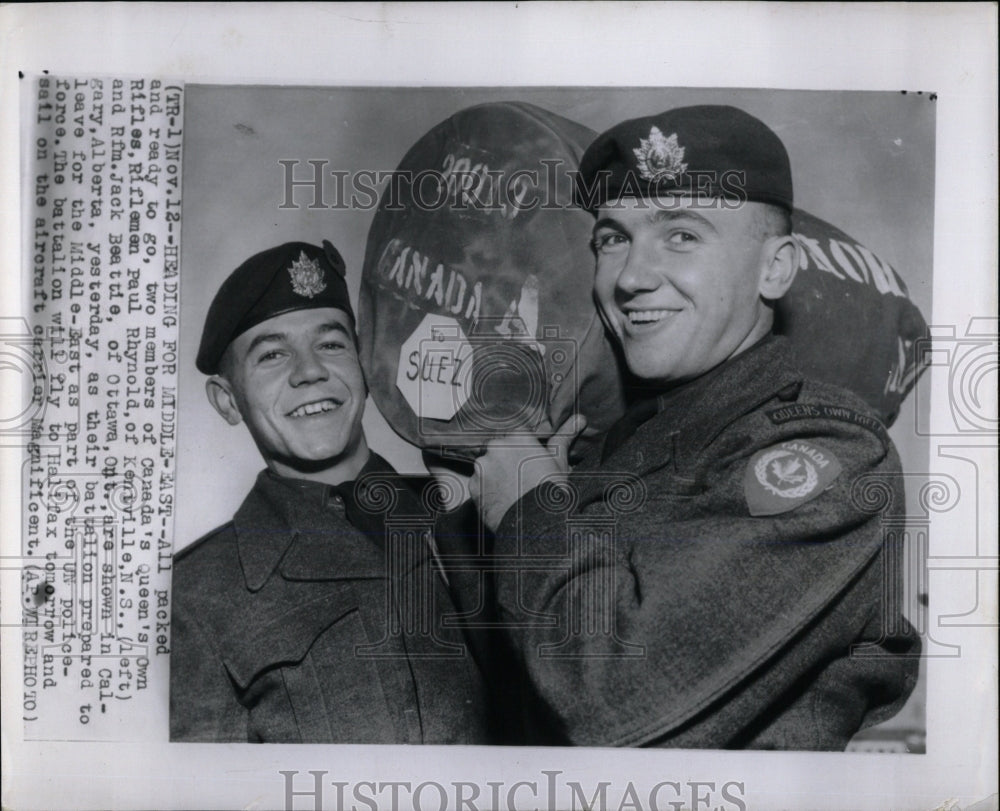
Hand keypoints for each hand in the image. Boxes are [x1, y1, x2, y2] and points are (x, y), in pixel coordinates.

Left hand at [471, 415, 586, 531]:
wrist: (537, 523)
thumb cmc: (552, 490)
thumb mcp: (560, 462)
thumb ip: (564, 436)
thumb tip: (580, 418)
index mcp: (517, 436)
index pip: (517, 439)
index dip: (524, 453)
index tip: (531, 466)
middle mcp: (496, 446)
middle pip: (499, 451)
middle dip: (507, 462)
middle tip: (522, 480)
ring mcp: (482, 466)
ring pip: (488, 467)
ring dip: (496, 476)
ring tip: (512, 493)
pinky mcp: (473, 486)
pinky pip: (479, 485)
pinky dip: (487, 491)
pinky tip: (502, 501)